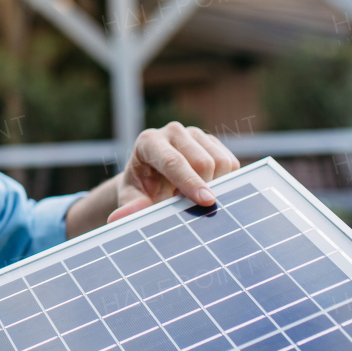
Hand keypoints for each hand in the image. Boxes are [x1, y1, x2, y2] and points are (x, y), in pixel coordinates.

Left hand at [108, 122, 240, 222]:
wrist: (151, 179)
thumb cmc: (140, 189)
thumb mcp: (131, 199)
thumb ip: (129, 207)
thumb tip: (120, 218)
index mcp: (149, 141)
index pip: (173, 162)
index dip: (190, 182)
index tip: (206, 201)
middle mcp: (173, 132)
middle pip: (203, 162)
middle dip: (203, 187)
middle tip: (189, 204)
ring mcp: (195, 134)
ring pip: (222, 162)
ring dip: (215, 185)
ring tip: (192, 194)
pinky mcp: (212, 142)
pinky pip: (232, 164)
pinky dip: (224, 181)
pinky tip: (205, 187)